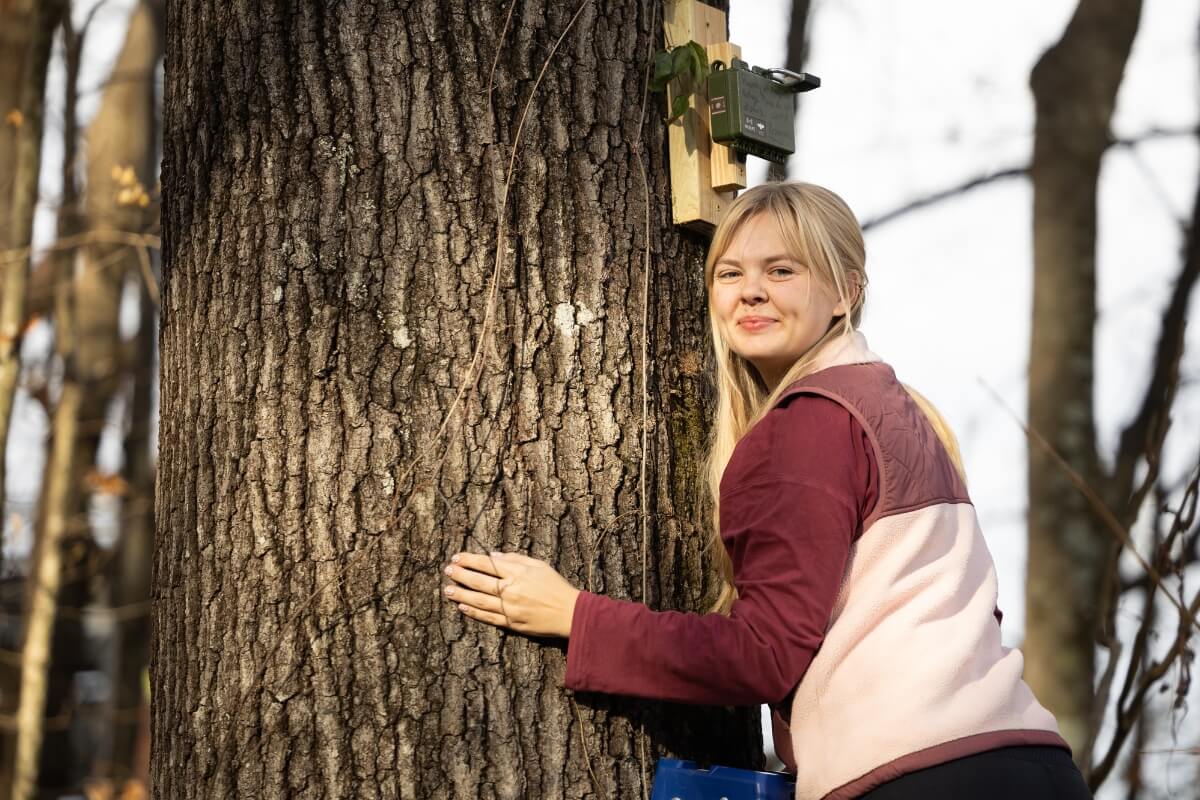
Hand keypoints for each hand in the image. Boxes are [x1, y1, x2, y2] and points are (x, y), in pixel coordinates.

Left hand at [443, 551, 579, 637]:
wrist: (569, 613)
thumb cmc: (556, 586)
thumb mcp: (538, 565)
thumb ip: (515, 558)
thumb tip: (493, 554)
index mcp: (517, 572)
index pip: (487, 563)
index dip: (469, 560)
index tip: (456, 557)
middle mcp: (511, 589)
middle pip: (479, 581)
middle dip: (460, 575)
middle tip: (447, 571)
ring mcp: (509, 608)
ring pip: (479, 600)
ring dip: (461, 594)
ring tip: (447, 590)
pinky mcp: (511, 623)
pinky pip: (488, 617)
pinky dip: (474, 612)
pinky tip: (463, 607)